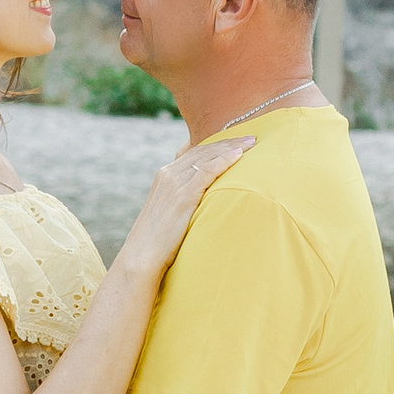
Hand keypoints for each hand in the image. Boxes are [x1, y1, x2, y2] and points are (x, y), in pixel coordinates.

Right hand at [123, 133, 253, 275]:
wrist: (142, 255)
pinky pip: (207, 171)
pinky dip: (224, 160)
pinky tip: (238, 155)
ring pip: (207, 157)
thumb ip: (184, 201)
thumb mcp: (169, 214)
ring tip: (251, 142)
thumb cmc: (158, 241)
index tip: (235, 141)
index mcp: (164, 176)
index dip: (217, 145)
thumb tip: (204, 203)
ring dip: (231, 147)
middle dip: (227, 141)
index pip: (194, 152)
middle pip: (202, 150)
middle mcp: (168, 174)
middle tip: (250, 137)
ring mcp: (174, 183)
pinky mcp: (182, 195)